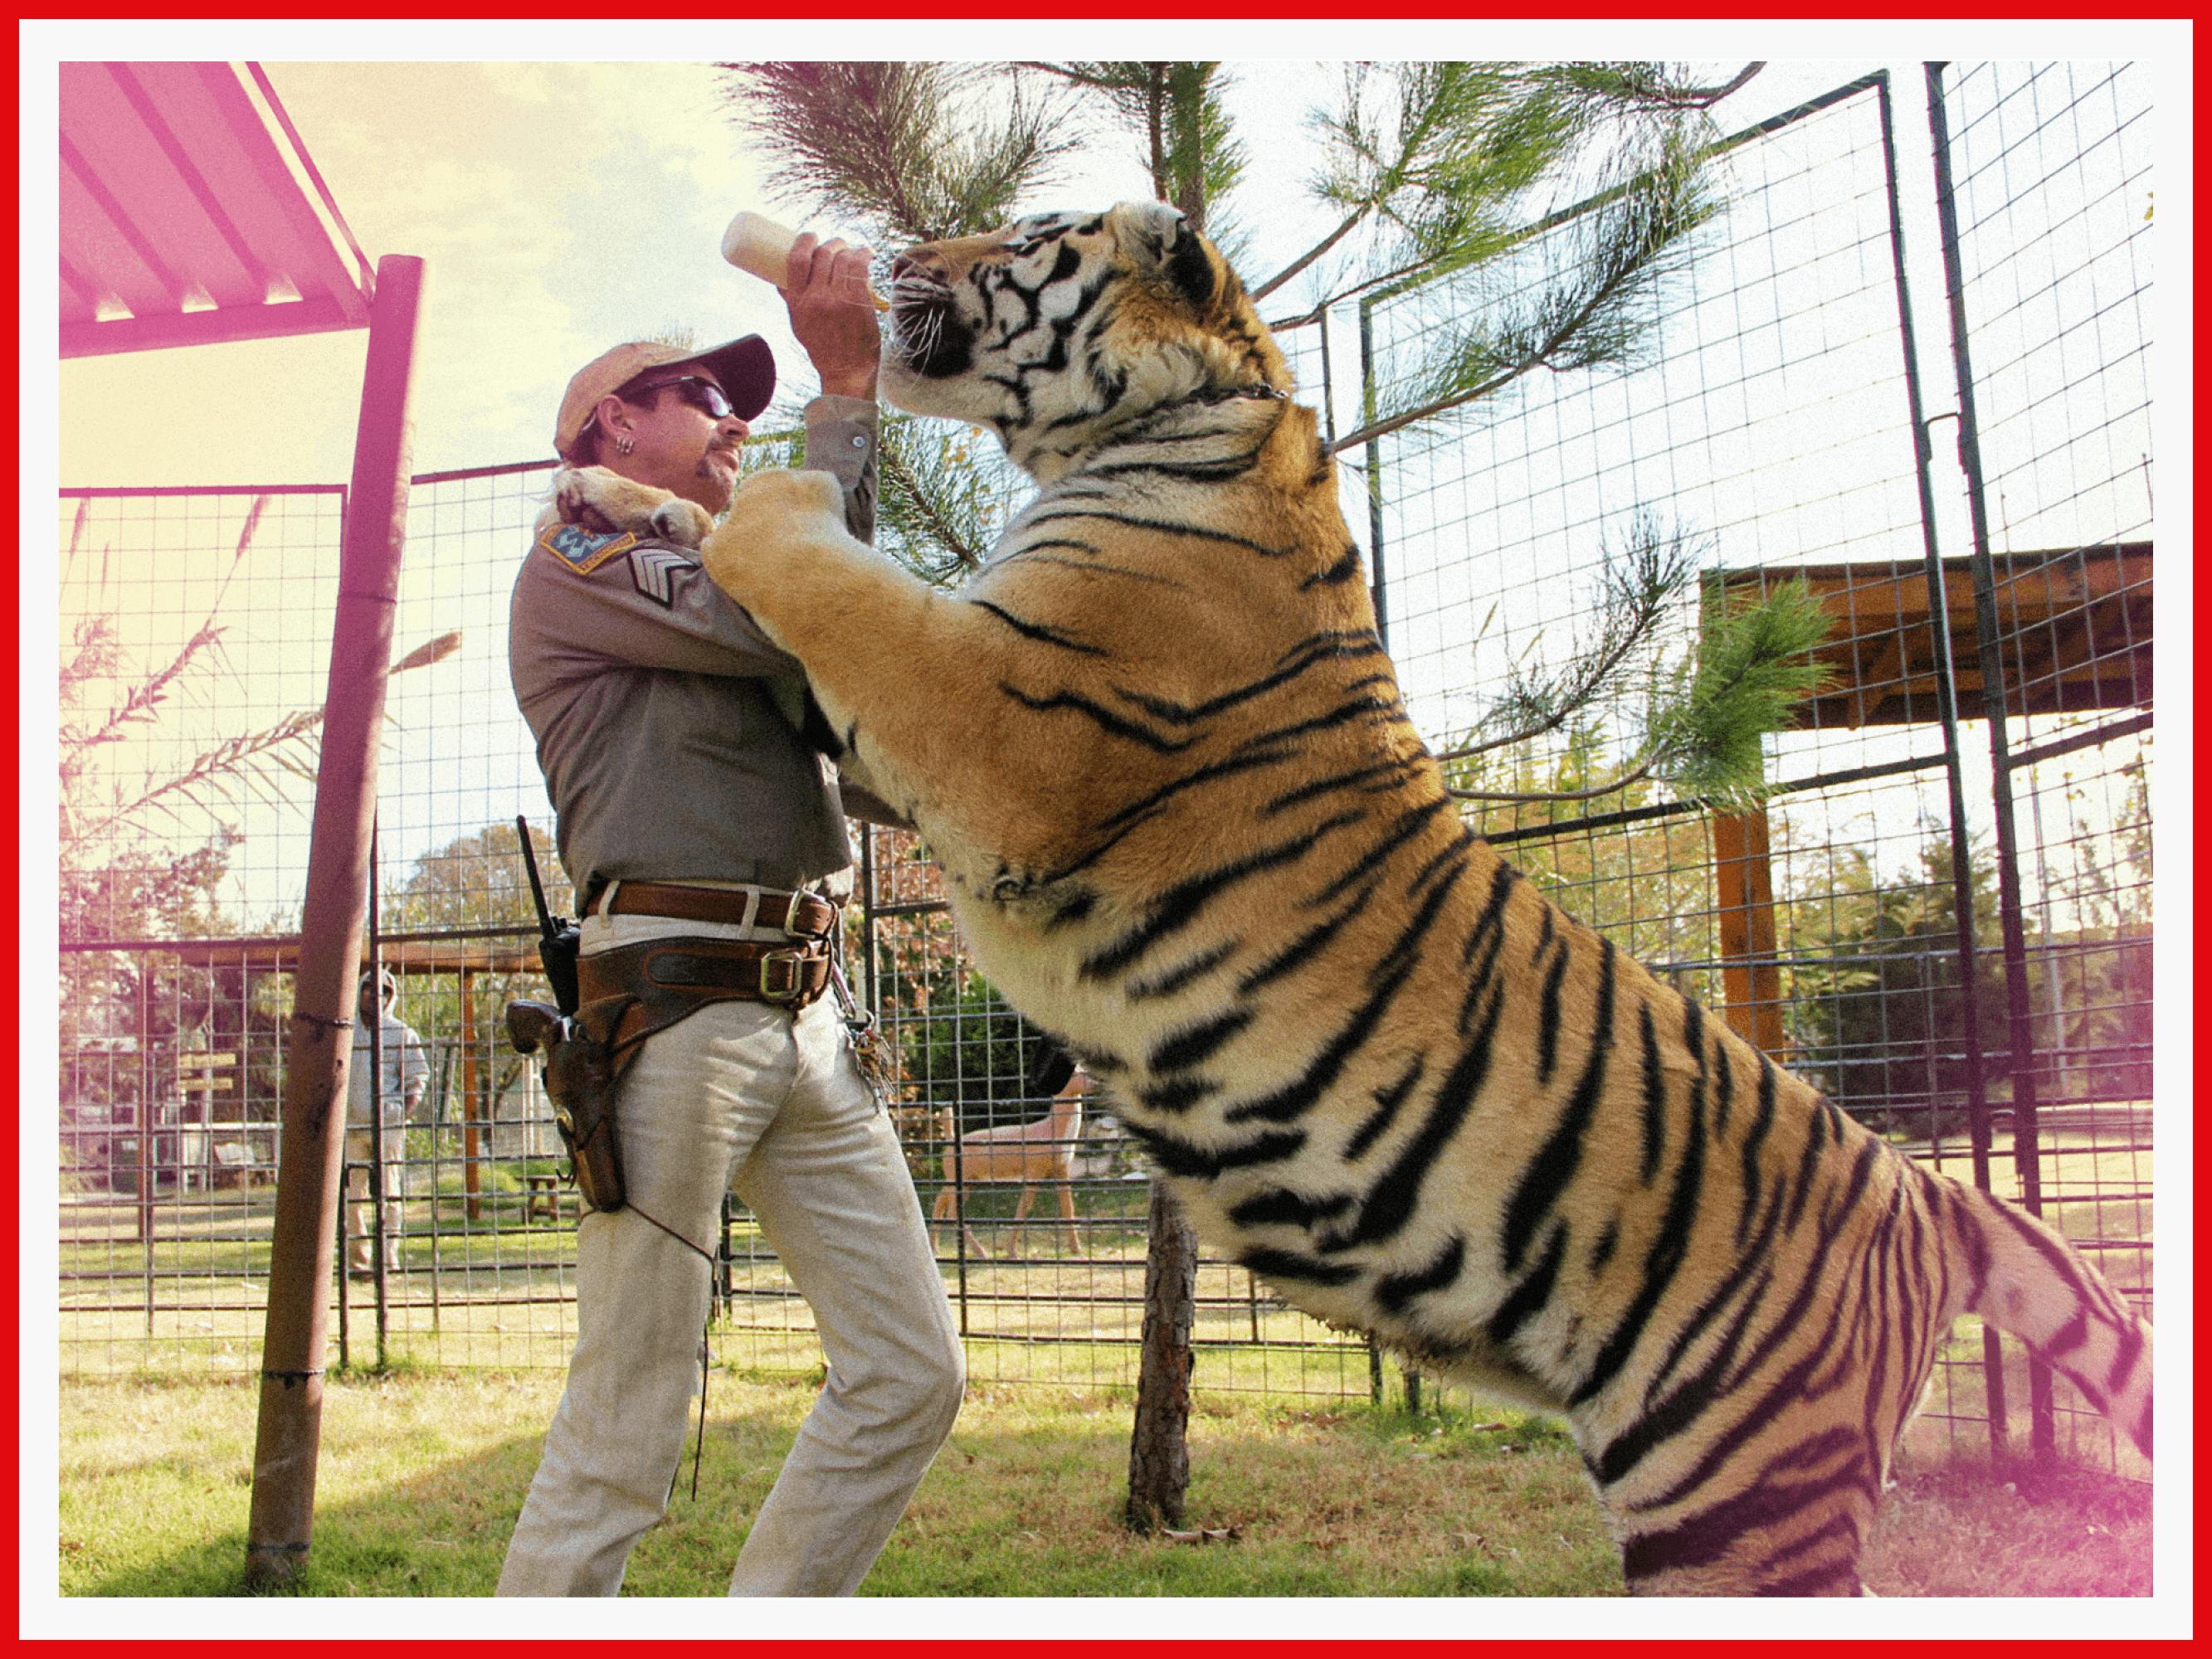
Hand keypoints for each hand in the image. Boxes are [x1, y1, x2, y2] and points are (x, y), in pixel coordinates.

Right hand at [784, 233, 879, 401]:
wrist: (847, 370)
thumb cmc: (822, 347)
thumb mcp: (798, 324)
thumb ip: (791, 301)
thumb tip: (779, 280)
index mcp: (798, 302)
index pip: (797, 260)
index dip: (804, 241)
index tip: (810, 236)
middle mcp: (816, 298)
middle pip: (822, 255)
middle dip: (831, 244)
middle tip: (836, 245)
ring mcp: (839, 299)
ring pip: (842, 258)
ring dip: (848, 249)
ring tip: (851, 251)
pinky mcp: (858, 301)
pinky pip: (860, 267)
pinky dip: (863, 255)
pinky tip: (865, 253)